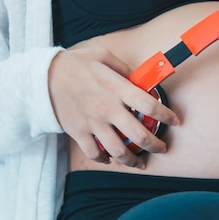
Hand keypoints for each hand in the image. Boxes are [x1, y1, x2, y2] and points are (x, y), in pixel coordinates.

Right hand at [48, 48, 179, 168]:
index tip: (176, 121)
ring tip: (142, 163)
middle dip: (156, 145)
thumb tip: (139, 78)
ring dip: (134, 161)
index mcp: (117, 89)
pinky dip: (105, 159)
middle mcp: (108, 109)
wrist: (42, 77)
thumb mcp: (103, 56)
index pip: (150, 105)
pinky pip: (95, 154)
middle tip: (162, 148)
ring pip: (119, 151)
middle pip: (139, 135)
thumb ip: (124, 68)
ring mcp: (93, 124)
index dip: (167, 115)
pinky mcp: (78, 133)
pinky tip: (111, 159)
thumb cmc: (76, 64)